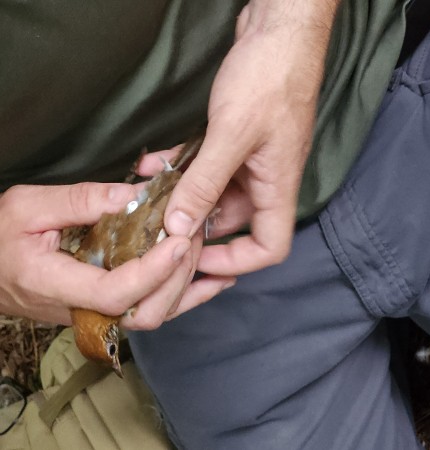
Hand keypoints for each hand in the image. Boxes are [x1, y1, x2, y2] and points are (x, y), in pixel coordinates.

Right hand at [0, 182, 230, 326]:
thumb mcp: (29, 205)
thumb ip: (81, 201)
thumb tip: (135, 196)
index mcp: (55, 285)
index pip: (115, 293)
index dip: (152, 271)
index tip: (179, 241)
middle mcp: (81, 310)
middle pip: (145, 312)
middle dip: (179, 276)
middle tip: (196, 234)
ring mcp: (97, 315)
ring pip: (155, 314)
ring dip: (188, 284)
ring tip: (212, 250)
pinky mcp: (109, 309)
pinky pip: (153, 308)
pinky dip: (187, 295)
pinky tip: (215, 280)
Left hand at [150, 0, 339, 277]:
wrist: (279, 30)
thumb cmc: (270, 79)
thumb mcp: (231, 135)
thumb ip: (204, 184)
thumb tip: (180, 228)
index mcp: (277, 186)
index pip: (269, 246)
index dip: (237, 262)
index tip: (199, 259)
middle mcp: (267, 179)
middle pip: (234, 222)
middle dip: (194, 224)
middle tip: (156, 225)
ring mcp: (252, 159)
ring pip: (215, 192)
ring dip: (182, 193)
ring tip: (148, 191)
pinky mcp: (238, 140)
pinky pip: (208, 166)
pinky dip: (182, 167)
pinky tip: (155, 163)